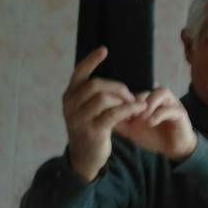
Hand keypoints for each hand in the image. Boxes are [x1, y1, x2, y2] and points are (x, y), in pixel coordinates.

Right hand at [63, 46, 146, 180]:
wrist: (85, 158)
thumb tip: (118, 77)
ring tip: (135, 104)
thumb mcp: (88, 109)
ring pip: (104, 98)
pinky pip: (113, 114)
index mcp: (69, 96)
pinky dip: (128, 109)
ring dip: (124, 99)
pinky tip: (138, 109)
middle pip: (95, 85)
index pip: (78, 72)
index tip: (104, 49)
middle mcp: (70, 105)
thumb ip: (96, 94)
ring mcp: (79, 119)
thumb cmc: (91, 128)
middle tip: (131, 94)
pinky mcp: (92, 131)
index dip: (91, 60)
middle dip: (117, 87)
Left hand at [115, 87, 196, 161]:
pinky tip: (151, 123)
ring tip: (141, 117)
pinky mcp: (180, 112)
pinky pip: (170, 108)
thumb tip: (103, 115)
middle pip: (147, 88)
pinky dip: (159, 114)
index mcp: (147, 98)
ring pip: (161, 92)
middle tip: (128, 112)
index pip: (135, 88)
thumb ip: (120, 121)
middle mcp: (160, 96)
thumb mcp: (132, 129)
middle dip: (136, 99)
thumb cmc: (153, 135)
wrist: (173, 147)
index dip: (126, 96)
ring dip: (149, 104)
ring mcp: (171, 103)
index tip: (117, 109)